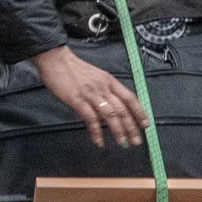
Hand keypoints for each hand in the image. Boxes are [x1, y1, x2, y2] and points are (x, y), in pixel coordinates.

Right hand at [31, 44, 146, 147]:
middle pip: (122, 109)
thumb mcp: (95, 76)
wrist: (55, 59)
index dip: (139, 112)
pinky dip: (96, 132)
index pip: (130, 98)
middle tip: (136, 141)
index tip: (145, 124)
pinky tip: (99, 141)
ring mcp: (90, 94)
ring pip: (110, 114)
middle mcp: (103, 87)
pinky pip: (91, 118)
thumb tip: (110, 110)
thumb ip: (104, 91)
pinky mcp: (77, 100)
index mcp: (109, 80)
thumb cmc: (73, 68)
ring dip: (118, 130)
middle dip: (131, 127)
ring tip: (122, 143)